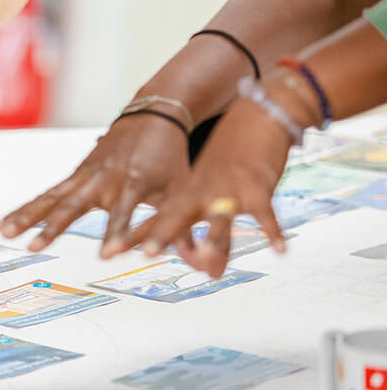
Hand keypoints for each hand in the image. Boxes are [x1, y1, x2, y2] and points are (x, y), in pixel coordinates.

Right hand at [0, 114, 190, 255]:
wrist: (153, 116)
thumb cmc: (170, 157)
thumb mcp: (183, 189)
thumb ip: (183, 226)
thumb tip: (202, 261)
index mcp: (132, 183)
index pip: (124, 214)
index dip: (116, 234)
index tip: (107, 254)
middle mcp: (102, 179)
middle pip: (73, 206)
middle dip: (53, 227)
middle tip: (35, 246)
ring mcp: (83, 176)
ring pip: (50, 199)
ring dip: (26, 216)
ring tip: (4, 234)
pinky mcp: (73, 176)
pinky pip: (45, 194)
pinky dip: (24, 208)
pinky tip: (2, 224)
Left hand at [128, 97, 292, 277]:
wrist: (256, 116)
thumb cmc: (230, 158)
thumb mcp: (214, 194)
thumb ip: (212, 237)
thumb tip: (210, 273)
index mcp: (186, 193)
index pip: (154, 219)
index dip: (131, 236)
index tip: (109, 252)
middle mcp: (202, 194)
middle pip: (177, 218)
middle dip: (160, 236)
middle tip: (144, 254)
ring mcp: (229, 192)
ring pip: (218, 219)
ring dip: (213, 240)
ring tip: (206, 261)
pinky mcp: (258, 189)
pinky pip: (266, 215)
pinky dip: (274, 233)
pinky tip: (281, 251)